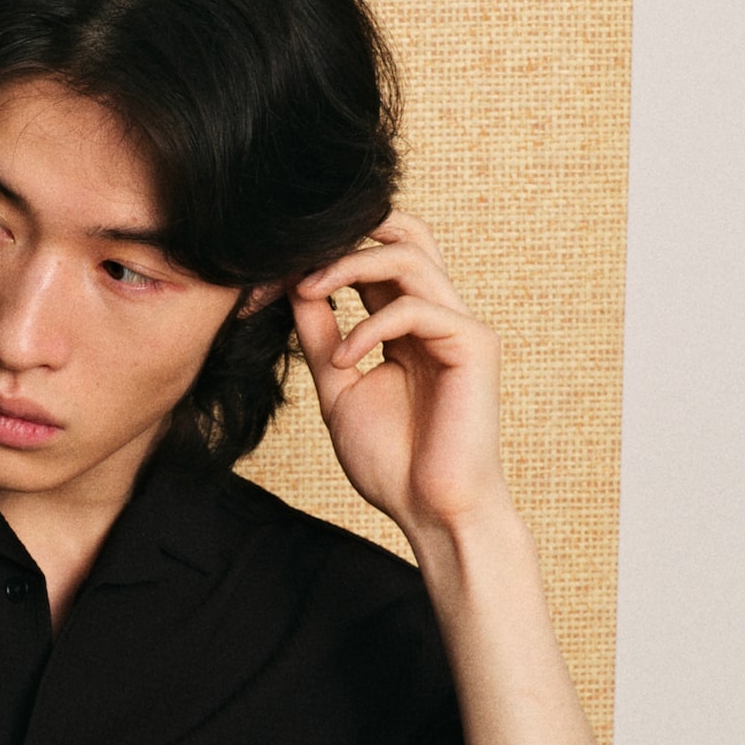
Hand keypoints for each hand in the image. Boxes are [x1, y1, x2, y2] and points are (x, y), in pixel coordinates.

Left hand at [288, 214, 510, 540]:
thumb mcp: (338, 387)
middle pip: (405, 231)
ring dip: (349, 266)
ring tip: (308, 293)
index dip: (325, 255)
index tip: (271, 279)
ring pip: (409, 254)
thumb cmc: (393, 462)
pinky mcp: (473, 345)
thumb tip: (293, 286)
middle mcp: (438, 315)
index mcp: (408, 324)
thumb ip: (321, 336)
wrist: (432, 513)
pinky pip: (416, 307)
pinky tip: (345, 362)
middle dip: (349, 233)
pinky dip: (368, 328)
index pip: (376, 255)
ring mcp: (460, 326)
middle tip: (298, 260)